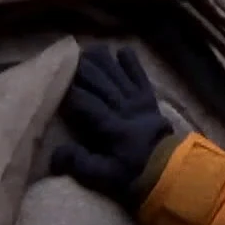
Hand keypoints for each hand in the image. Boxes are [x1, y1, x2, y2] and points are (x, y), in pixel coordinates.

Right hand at [52, 45, 181, 207]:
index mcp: (111, 127)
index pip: (87, 104)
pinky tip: (123, 50)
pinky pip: (140, 77)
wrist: (170, 171)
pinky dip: (132, 64)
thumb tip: (54, 154)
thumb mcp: (103, 176)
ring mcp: (139, 102)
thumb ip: (79, 163)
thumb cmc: (132, 174)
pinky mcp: (150, 99)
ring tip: (90, 48)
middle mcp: (124, 109)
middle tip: (69, 58)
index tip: (57, 81)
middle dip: (85, 70)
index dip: (72, 91)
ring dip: (105, 62)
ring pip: (119, 76)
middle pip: (101, 84)